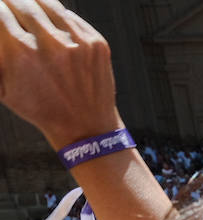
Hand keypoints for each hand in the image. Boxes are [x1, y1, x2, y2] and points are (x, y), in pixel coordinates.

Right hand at [0, 0, 119, 147]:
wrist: (86, 127)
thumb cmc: (38, 107)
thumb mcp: (4, 86)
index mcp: (20, 53)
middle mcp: (50, 44)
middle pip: (22, 3)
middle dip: (10, 2)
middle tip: (7, 4)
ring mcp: (77, 42)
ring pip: (47, 4)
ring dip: (32, 1)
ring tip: (25, 5)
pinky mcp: (96, 43)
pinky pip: (70, 17)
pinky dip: (56, 15)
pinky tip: (48, 17)